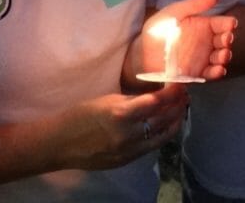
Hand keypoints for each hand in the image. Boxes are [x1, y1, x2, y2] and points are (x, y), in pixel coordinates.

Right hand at [54, 85, 188, 169]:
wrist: (59, 144)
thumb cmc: (80, 115)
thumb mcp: (108, 100)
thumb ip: (133, 100)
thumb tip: (156, 95)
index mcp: (121, 114)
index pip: (157, 101)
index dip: (173, 92)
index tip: (181, 84)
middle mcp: (128, 134)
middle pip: (163, 119)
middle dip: (177, 105)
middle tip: (184, 95)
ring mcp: (129, 150)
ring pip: (162, 135)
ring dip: (175, 121)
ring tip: (181, 109)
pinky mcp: (127, 160)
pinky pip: (151, 146)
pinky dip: (163, 135)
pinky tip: (167, 126)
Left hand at [135, 0, 236, 80]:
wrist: (142, 54)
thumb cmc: (158, 30)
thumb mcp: (174, 12)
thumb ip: (194, 5)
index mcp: (204, 26)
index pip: (222, 24)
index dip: (229, 24)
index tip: (231, 24)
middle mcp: (207, 42)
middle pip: (224, 41)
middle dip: (228, 40)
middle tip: (226, 39)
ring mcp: (202, 59)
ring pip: (220, 58)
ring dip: (224, 56)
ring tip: (222, 55)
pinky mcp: (196, 73)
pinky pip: (209, 73)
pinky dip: (217, 73)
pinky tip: (219, 70)